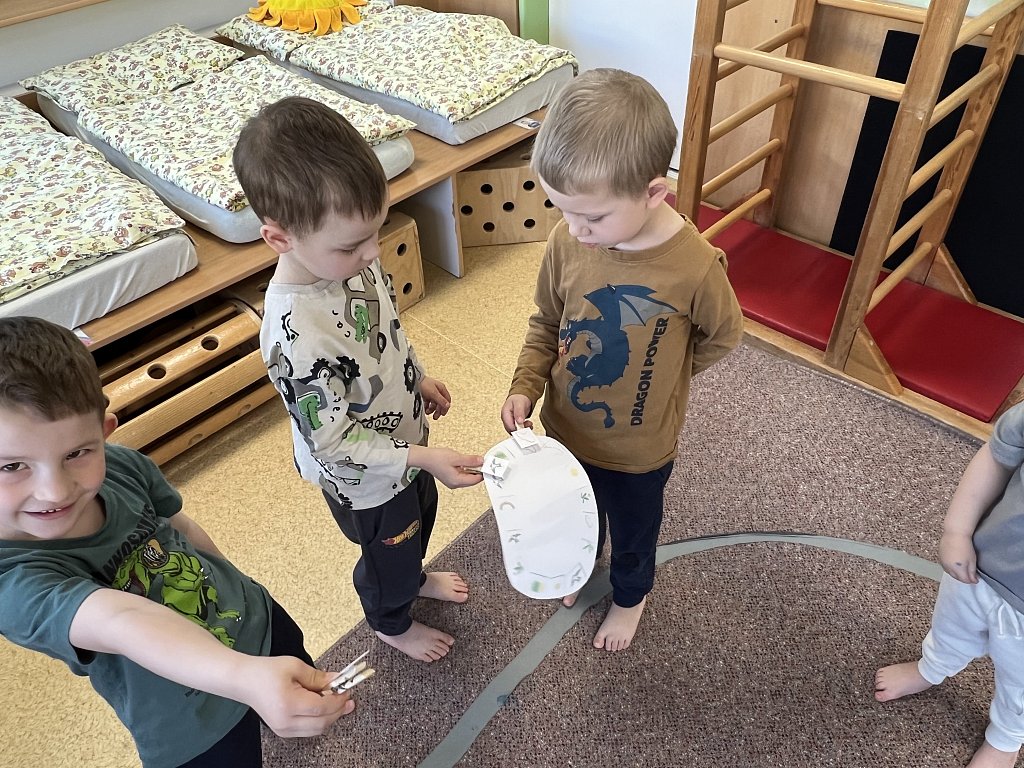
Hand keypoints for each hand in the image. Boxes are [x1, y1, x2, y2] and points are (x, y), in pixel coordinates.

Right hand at [237, 655, 355, 737]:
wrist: (244, 681)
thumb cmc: (266, 671)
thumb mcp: (295, 666)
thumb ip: (318, 676)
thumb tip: (337, 680)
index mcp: (289, 704)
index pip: (322, 708)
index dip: (338, 700)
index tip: (347, 690)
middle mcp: (286, 721)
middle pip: (322, 723)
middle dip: (338, 711)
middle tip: (347, 698)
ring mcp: (283, 729)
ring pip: (316, 730)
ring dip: (330, 717)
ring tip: (336, 701)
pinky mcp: (282, 730)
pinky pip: (308, 730)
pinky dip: (319, 720)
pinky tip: (321, 706)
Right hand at [410, 445, 483, 488]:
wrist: (424, 457)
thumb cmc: (436, 458)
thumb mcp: (456, 457)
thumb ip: (470, 460)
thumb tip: (481, 461)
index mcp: (457, 481)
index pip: (475, 480)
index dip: (482, 472)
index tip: (487, 465)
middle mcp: (455, 484)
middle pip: (472, 480)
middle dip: (477, 470)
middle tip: (480, 461)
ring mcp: (452, 481)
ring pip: (467, 477)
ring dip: (471, 469)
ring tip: (471, 460)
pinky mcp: (449, 477)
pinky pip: (461, 475)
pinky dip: (465, 469)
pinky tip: (463, 462)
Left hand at [420, 376, 450, 419]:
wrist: (412, 380)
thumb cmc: (423, 384)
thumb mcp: (434, 393)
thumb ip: (441, 400)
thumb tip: (448, 406)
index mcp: (442, 389)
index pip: (447, 400)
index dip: (445, 407)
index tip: (442, 414)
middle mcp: (437, 390)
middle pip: (440, 403)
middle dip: (438, 410)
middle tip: (435, 417)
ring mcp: (430, 392)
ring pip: (434, 404)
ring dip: (432, 409)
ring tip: (427, 412)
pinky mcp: (424, 394)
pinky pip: (427, 403)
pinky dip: (426, 407)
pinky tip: (424, 409)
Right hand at [501, 394, 533, 432]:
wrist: (521, 396)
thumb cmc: (518, 398)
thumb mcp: (519, 403)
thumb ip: (519, 412)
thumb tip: (519, 422)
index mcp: (505, 414)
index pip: (509, 426)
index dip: (517, 429)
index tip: (524, 428)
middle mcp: (506, 419)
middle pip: (511, 430)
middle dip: (521, 430)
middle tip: (528, 426)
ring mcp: (510, 421)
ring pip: (516, 430)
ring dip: (523, 429)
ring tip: (529, 424)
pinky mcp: (515, 423)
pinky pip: (519, 429)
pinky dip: (524, 428)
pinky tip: (528, 424)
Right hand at [938, 530, 977, 583]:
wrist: (955, 534)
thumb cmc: (965, 545)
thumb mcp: (972, 560)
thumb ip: (972, 572)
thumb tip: (973, 580)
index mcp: (958, 569)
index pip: (965, 580)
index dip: (971, 581)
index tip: (976, 579)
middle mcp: (948, 567)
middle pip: (956, 578)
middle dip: (964, 578)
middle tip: (970, 575)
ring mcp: (943, 562)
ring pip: (950, 573)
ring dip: (956, 574)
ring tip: (962, 570)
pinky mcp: (940, 558)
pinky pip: (945, 567)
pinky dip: (950, 569)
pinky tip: (955, 565)